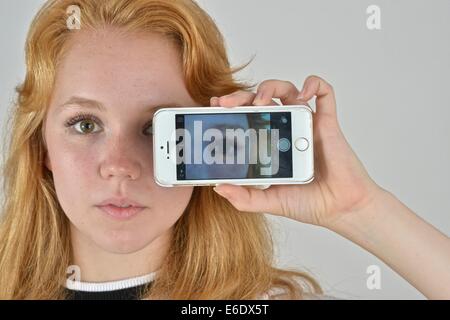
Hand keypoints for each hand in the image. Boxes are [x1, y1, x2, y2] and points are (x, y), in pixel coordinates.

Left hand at [211, 75, 384, 227]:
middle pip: (260, 100)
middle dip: (240, 96)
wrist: (341, 209)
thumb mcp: (270, 201)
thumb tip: (219, 188)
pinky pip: (325, 93)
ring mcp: (305, 124)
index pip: (246, 118)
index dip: (230, 109)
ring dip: (270, 87)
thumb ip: (245, 198)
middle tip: (226, 104)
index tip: (215, 109)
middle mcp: (286, 129)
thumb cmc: (309, 203)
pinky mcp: (327, 123)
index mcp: (271, 143)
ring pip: (287, 90)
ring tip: (260, 101)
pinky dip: (315, 84)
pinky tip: (303, 94)